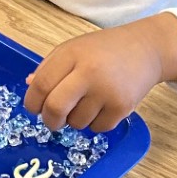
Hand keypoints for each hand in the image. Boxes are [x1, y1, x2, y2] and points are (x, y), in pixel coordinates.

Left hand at [23, 14, 176, 131]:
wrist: (146, 49)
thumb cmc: (105, 50)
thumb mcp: (74, 49)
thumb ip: (50, 67)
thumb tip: (29, 87)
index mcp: (72, 54)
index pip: (40, 85)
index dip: (32, 102)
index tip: (34, 108)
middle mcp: (89, 72)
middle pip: (55, 109)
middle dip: (50, 120)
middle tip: (53, 120)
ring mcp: (107, 91)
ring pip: (76, 123)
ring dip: (75, 120)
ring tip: (87, 104)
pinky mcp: (122, 107)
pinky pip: (97, 128)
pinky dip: (95, 123)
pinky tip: (103, 107)